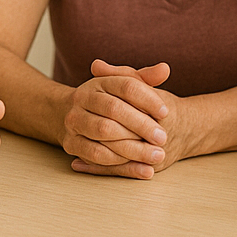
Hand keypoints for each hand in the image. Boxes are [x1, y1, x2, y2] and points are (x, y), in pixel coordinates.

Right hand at [63, 59, 174, 179]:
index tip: (165, 112)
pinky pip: (95, 154)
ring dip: (133, 146)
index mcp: (99, 81)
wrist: (75, 116)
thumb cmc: (111, 101)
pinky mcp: (70, 143)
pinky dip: (119, 162)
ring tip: (156, 155)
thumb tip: (165, 69)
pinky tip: (141, 167)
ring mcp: (74, 120)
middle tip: (163, 138)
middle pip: (114, 108)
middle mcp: (82, 98)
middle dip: (141, 124)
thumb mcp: (126, 86)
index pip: (126, 85)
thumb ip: (146, 79)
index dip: (148, 99)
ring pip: (104, 131)